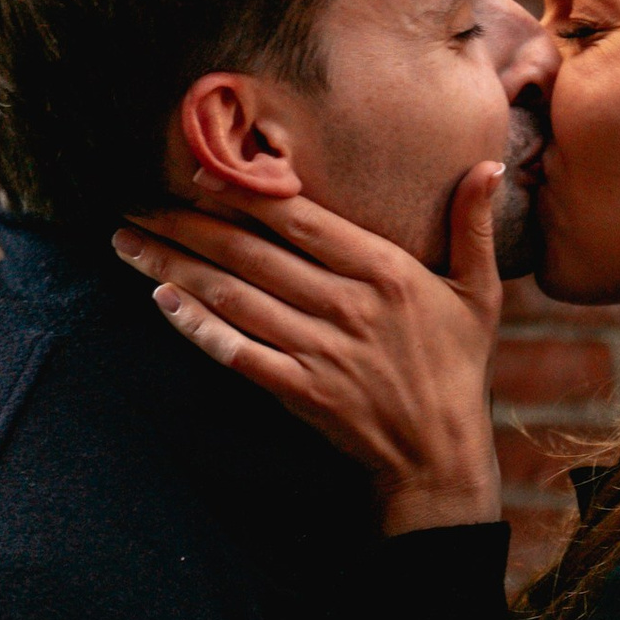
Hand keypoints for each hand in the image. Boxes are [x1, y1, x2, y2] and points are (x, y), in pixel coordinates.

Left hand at [111, 173, 505, 534]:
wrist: (440, 455)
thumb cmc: (457, 367)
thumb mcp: (481, 292)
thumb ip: (475, 226)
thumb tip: (491, 164)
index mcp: (386, 271)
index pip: (300, 219)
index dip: (243, 192)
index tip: (196, 169)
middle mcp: (348, 306)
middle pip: (251, 252)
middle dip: (186, 223)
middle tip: (136, 202)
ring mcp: (320, 351)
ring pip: (234, 297)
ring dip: (174, 266)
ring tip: (129, 242)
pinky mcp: (300, 391)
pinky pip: (237, 352)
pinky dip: (197, 326)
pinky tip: (162, 300)